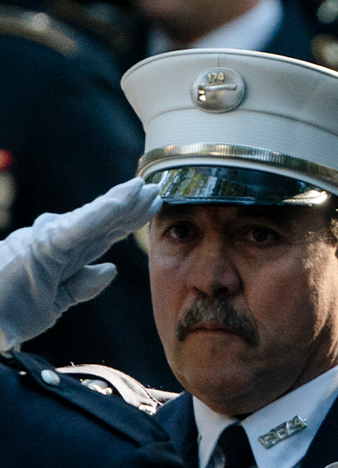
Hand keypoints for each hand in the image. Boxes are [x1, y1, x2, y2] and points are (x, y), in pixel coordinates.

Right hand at [0, 178, 161, 350]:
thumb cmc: (6, 313)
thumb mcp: (56, 302)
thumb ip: (83, 285)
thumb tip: (112, 269)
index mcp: (60, 255)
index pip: (102, 233)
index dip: (128, 219)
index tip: (153, 206)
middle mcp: (56, 242)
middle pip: (103, 222)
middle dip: (131, 206)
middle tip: (158, 189)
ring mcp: (48, 240)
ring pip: (94, 218)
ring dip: (122, 203)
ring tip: (145, 189)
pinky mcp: (43, 247)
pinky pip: (78, 229)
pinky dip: (100, 215)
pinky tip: (120, 203)